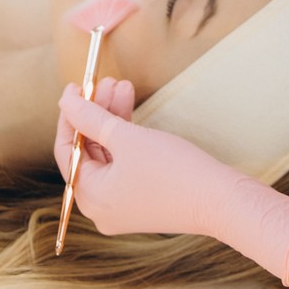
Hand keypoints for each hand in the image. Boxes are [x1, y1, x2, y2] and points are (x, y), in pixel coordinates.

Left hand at [54, 76, 288, 285]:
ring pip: (108, 154)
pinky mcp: (143, 199)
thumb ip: (91, 117)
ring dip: (113, 119)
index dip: (70, 115)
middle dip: (97, 113)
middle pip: (89, 151)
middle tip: (105, 82)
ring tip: (123, 85)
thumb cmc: (173, 171)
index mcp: (89, 198)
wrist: (223, 201)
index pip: (68, 151)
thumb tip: (65, 102)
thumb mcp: (126, 138)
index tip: (74, 87)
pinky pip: (124, 164)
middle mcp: (100, 207)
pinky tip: (132, 107)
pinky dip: (127, 138)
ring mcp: (122, 205)